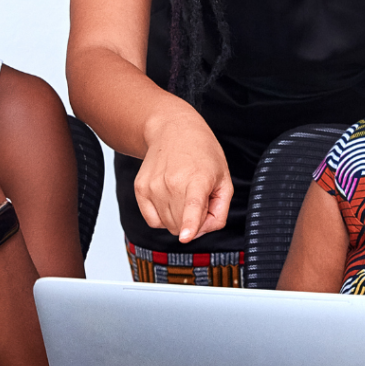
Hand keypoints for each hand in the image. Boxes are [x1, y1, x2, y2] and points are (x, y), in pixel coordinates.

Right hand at [136, 109, 233, 242]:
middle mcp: (172, 182)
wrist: (172, 129)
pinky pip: (153, 220)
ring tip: (184, 192)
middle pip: (182, 226)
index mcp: (198, 178)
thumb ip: (220, 211)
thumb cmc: (202, 153)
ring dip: (178, 218)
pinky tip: (170, 197)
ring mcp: (153, 186)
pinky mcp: (140, 189)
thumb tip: (201, 232)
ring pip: (168, 226)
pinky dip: (163, 216)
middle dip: (193, 222)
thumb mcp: (224, 178)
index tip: (185, 236)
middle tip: (199, 199)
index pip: (192, 205)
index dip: (189, 224)